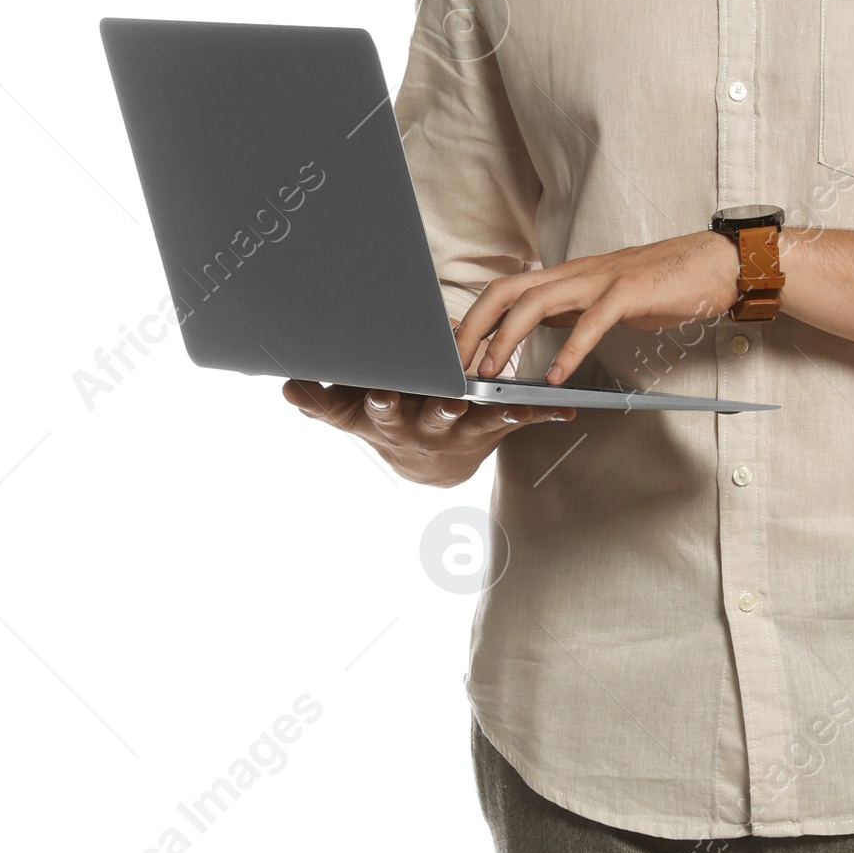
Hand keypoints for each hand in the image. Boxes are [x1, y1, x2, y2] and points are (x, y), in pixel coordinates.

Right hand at [282, 321, 573, 487]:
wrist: (425, 464)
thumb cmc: (383, 419)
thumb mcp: (347, 415)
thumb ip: (319, 402)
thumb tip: (287, 387)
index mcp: (389, 418)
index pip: (381, 409)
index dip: (381, 402)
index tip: (382, 393)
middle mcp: (426, 427)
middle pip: (433, 416)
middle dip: (440, 406)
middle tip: (451, 398)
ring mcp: (462, 430)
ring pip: (478, 420)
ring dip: (494, 409)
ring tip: (512, 400)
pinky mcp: (493, 428)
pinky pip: (518, 420)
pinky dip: (542, 413)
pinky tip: (566, 409)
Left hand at [458, 229, 740, 386]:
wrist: (715, 264)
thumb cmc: (663, 285)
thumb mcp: (601, 299)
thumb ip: (567, 310)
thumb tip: (532, 327)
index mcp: (565, 276)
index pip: (504, 290)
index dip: (474, 319)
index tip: (455, 352)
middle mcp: (574, 273)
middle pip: (505, 291)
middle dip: (474, 327)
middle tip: (455, 365)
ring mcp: (600, 280)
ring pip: (536, 301)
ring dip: (508, 338)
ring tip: (492, 372)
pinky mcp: (628, 293)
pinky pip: (589, 322)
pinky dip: (568, 351)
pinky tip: (554, 377)